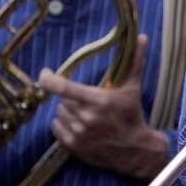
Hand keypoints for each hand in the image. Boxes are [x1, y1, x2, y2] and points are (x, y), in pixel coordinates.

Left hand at [38, 34, 167, 178]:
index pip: (63, 87)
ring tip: (83, 111)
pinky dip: (62, 122)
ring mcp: (78, 133)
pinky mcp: (73, 145)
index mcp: (99, 100)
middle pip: (63, 99)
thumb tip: (140, 36)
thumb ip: (134, 61)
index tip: (45, 72)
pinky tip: (77, 122)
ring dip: (67, 109)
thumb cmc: (132, 113)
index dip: (49, 78)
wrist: (134, 148)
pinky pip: (55, 127)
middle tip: (85, 98)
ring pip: (58, 112)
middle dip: (71, 96)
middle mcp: (86, 117)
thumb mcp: (133, 86)